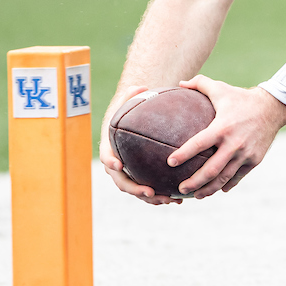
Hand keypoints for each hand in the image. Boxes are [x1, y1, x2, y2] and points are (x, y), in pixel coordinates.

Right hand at [99, 84, 182, 205]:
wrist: (133, 128)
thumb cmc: (131, 113)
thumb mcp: (130, 103)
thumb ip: (134, 95)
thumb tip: (142, 86)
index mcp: (111, 150)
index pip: (107, 156)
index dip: (111, 162)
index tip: (119, 165)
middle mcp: (117, 167)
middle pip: (122, 182)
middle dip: (135, 189)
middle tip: (149, 191)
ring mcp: (129, 176)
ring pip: (137, 191)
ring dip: (151, 198)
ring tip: (168, 200)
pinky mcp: (141, 181)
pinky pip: (150, 192)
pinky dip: (162, 196)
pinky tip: (179, 199)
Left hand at [170, 76, 285, 197]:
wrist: (272, 108)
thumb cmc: (241, 98)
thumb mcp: (221, 88)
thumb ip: (199, 84)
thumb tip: (180, 83)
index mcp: (222, 127)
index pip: (198, 144)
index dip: (183, 154)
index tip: (170, 163)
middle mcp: (234, 143)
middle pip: (211, 170)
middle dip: (194, 182)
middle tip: (180, 188)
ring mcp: (245, 154)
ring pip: (224, 178)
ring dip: (209, 189)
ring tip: (196, 195)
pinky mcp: (254, 160)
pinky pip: (238, 177)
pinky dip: (227, 185)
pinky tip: (217, 189)